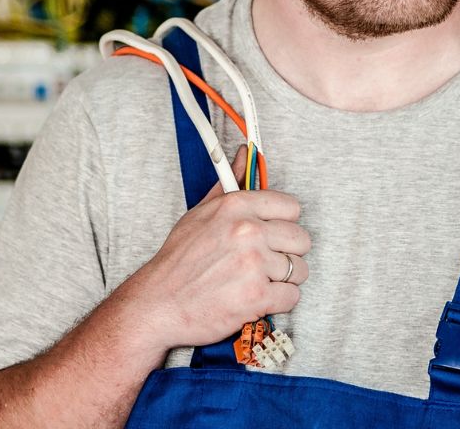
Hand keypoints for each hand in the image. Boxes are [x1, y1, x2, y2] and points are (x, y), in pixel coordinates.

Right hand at [124, 148, 310, 348]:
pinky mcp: (256, 297)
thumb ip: (229, 184)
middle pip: (301, 239)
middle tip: (267, 262)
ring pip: (299, 269)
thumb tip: (244, 156)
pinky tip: (258, 298)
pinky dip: (278, 301)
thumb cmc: (178, 261)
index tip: (273, 234)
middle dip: (288, 253)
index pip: (291, 207)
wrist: (158, 304)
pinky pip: (292, 296)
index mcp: (236, 207)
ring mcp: (254, 265)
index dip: (283, 223)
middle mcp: (247, 232)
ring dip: (284, 279)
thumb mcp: (200, 213)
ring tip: (259, 281)